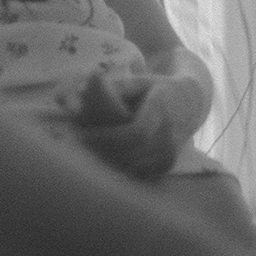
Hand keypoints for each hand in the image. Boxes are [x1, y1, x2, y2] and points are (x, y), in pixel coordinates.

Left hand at [62, 61, 209, 179]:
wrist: (190, 101)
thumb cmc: (154, 88)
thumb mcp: (135, 81)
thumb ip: (106, 88)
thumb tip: (66, 98)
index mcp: (161, 108)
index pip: (136, 132)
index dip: (106, 138)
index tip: (81, 135)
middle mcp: (169, 133)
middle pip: (130, 154)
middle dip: (99, 152)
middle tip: (74, 146)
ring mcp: (171, 153)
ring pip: (133, 168)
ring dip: (106, 163)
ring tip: (83, 153)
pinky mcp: (167, 166)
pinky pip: (139, 175)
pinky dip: (118, 170)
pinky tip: (102, 161)